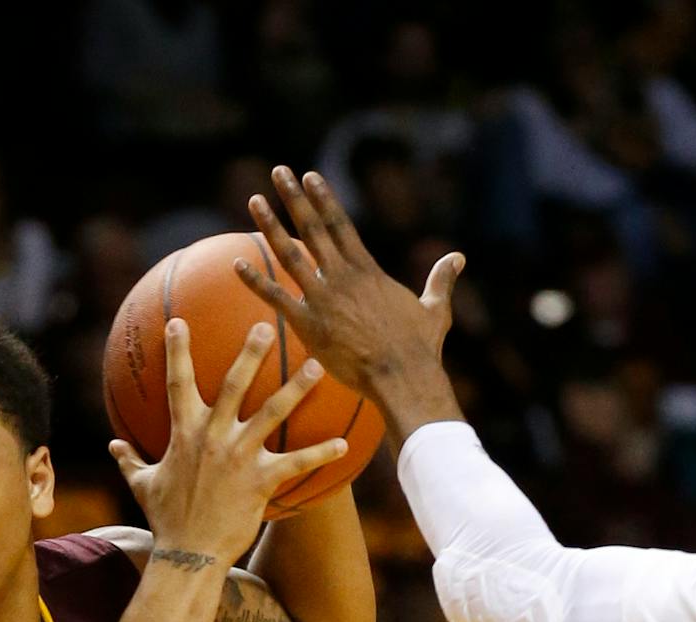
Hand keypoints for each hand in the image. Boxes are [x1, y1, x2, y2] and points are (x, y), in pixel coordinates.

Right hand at [108, 318, 348, 568]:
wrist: (188, 554)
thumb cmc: (167, 520)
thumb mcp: (143, 486)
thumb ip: (129, 460)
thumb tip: (113, 446)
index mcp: (184, 433)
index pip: (178, 382)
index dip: (176, 350)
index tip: (178, 321)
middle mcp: (213, 436)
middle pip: (234, 383)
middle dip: (250, 351)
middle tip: (267, 326)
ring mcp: (238, 456)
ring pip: (272, 412)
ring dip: (297, 387)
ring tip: (318, 366)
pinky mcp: (261, 480)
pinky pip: (297, 462)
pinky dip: (321, 453)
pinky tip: (344, 444)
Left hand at [237, 167, 464, 442]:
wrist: (402, 376)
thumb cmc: (420, 348)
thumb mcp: (436, 308)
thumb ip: (441, 280)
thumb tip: (459, 258)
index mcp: (368, 270)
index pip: (341, 224)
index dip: (323, 198)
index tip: (310, 176)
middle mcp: (342, 276)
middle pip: (313, 227)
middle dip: (293, 197)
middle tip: (278, 171)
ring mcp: (323, 298)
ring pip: (290, 253)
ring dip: (270, 225)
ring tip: (254, 200)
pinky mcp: (308, 324)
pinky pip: (276, 297)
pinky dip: (255, 279)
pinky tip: (236, 262)